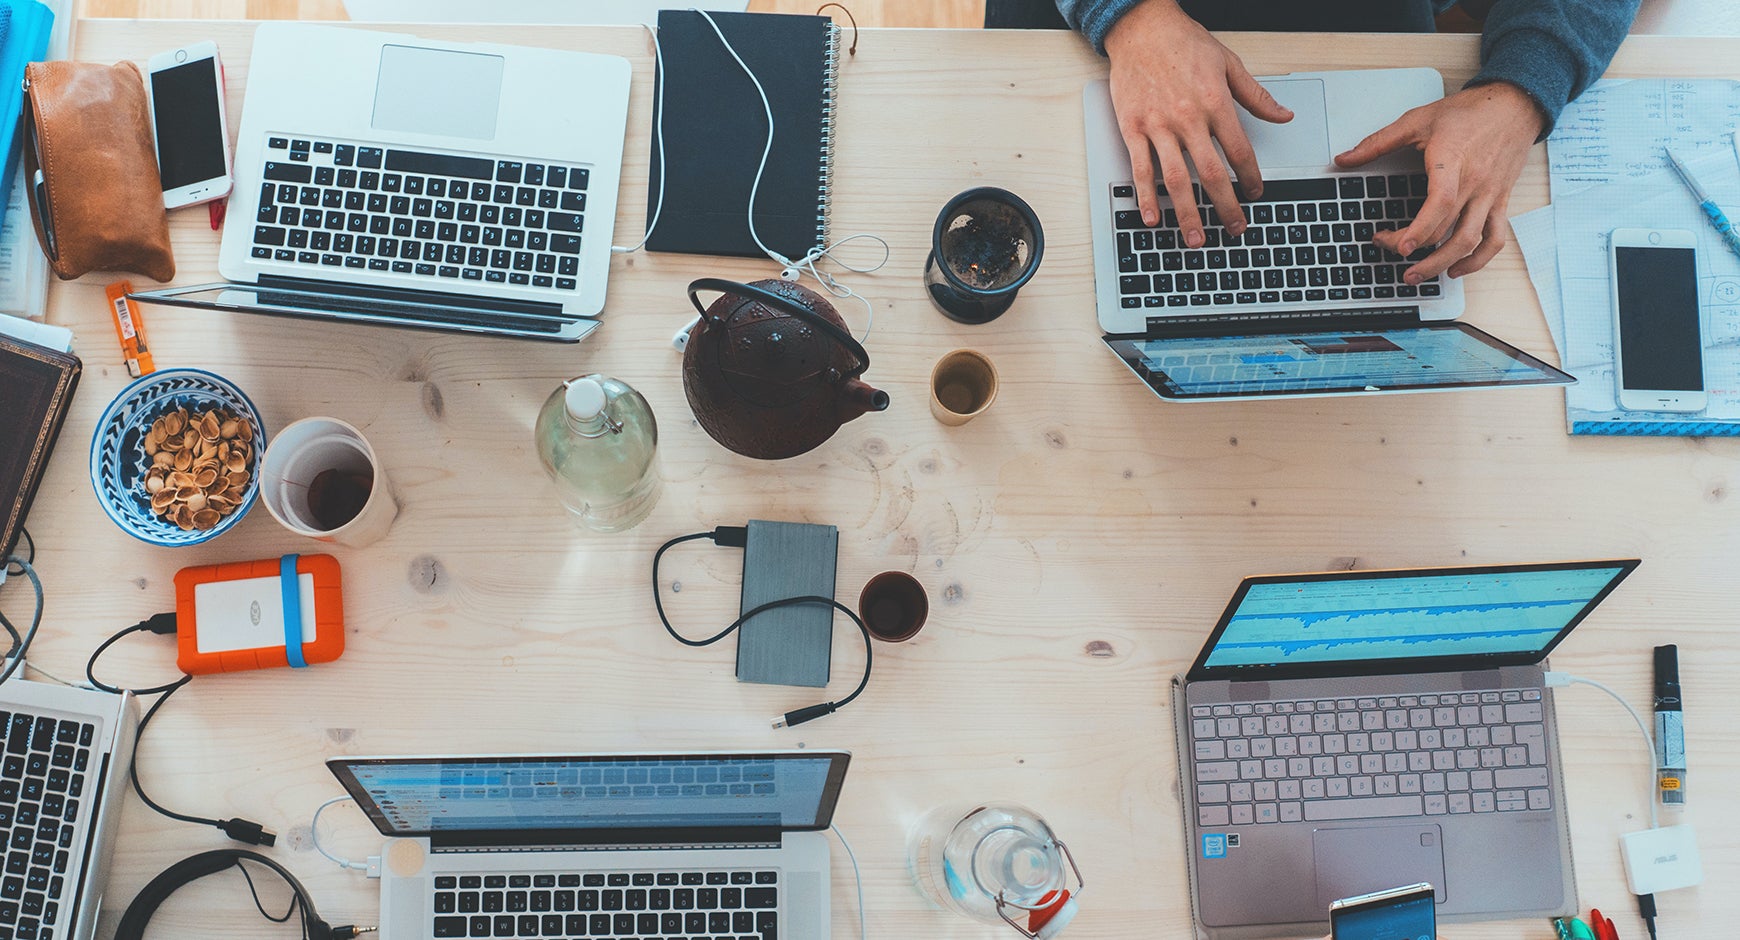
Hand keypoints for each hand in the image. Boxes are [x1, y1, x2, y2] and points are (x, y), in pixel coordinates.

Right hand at [1104, 0, 1293, 247]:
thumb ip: (1256, 96)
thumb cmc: (1183, 43)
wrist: (1141, 28)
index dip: (1251, 177)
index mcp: (1215, 103)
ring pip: (1176, 179)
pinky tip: (1153, 218)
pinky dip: (1146, 196)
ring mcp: (1157, 126)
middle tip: (1235, 227)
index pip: (1239, 151)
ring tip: (1196, 238)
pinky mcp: (1132, 128)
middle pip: (1212, 173)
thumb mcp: (1228, 63)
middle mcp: (1187, 118)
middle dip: (1226, 206)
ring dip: (1187, 213)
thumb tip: (1283, 116)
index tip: (1256, 193)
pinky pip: (1140, 169)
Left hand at [1334, 82, 1544, 282]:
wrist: (1514, 105)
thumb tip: (1344, 158)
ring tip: (1417, 275)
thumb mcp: (1418, 120)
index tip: (1399, 246)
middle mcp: (1475, 183)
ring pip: (1472, 241)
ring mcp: (1490, 195)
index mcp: (1453, 162)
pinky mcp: (1500, 201)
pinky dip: (1478, 260)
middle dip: (1415, 248)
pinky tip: (1456, 268)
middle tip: (1388, 250)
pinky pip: (1495, 238)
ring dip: (1443, 264)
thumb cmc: (1469, 112)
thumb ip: (1378, 142)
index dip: (1420, 229)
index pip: (1441, 203)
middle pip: (1448, 229)